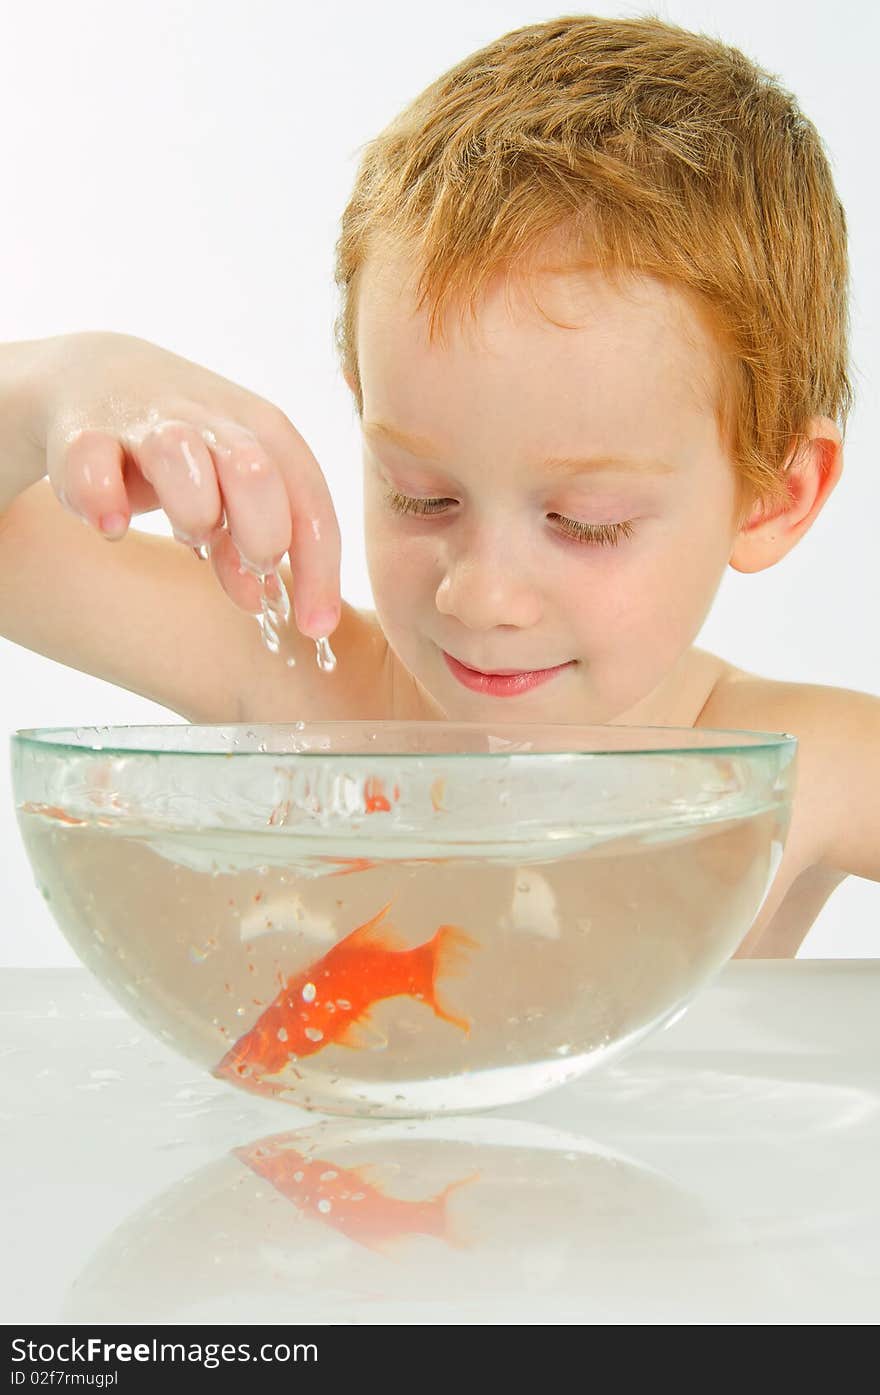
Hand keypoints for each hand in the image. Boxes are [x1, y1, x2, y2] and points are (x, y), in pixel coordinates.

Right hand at [41, 331, 340, 637]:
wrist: (100, 379)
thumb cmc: (188, 450)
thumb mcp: (233, 492)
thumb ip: (249, 545)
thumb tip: (258, 602)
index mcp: (265, 432)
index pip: (307, 501)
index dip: (317, 570)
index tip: (316, 627)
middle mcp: (211, 420)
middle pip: (255, 472)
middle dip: (261, 535)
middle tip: (247, 562)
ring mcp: (146, 421)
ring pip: (179, 454)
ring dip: (191, 513)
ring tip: (187, 535)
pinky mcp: (84, 432)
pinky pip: (92, 462)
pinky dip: (102, 499)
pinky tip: (113, 525)